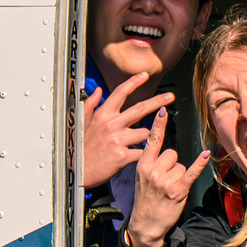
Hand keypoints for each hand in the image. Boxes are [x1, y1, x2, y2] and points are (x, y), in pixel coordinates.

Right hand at [81, 73, 171, 187]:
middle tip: (170, 97)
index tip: (144, 75)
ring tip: (139, 143)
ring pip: (145, 133)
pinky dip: (145, 154)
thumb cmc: (79, 146)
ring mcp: (118, 140)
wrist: (76, 170)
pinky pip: (142, 152)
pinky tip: (142, 156)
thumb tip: (99, 90)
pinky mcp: (123, 156)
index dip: (134, 82)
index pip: (120, 93)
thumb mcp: (81, 122)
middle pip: (140, 108)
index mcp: (102, 115)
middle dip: (158, 101)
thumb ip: (90, 104)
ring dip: (147, 137)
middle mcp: (111, 124)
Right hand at [120, 104, 211, 246]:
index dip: (158, 125)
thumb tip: (161, 147)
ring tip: (170, 188)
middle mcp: (153, 171)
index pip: (152, 141)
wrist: (145, 224)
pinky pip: (190, 172)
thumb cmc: (145, 200)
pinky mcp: (178, 190)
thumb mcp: (140, 177)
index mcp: (142, 165)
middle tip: (165, 179)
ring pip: (180, 164)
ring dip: (179, 175)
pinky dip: (199, 164)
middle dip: (171, 164)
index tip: (162, 110)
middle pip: (172, 153)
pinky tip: (205, 155)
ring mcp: (165, 181)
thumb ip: (150, 161)